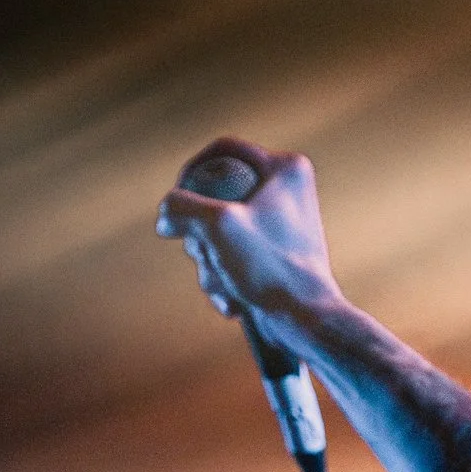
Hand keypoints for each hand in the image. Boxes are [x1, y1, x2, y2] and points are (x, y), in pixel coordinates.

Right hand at [155, 137, 342, 341]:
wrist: (305, 321)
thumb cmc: (271, 269)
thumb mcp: (217, 226)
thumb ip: (180, 207)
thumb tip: (165, 216)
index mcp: (286, 169)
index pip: (222, 150)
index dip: (190, 173)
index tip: (175, 203)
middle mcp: (287, 191)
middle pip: (216, 197)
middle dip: (201, 234)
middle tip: (205, 253)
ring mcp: (280, 224)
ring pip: (218, 232)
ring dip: (210, 264)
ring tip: (225, 285)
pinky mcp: (273, 254)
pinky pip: (232, 256)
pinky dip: (225, 278)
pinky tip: (233, 301)